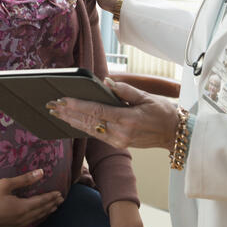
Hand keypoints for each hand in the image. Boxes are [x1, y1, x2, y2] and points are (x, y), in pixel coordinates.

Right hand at [0, 169, 63, 226]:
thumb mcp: (5, 184)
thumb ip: (24, 179)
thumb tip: (41, 172)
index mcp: (22, 207)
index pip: (42, 202)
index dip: (51, 197)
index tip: (60, 193)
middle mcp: (22, 219)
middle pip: (41, 211)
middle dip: (52, 204)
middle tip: (61, 199)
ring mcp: (16, 225)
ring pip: (36, 219)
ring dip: (46, 212)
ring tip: (53, 208)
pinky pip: (29, 224)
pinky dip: (37, 219)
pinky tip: (37, 217)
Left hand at [48, 79, 177, 150]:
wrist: (174, 134)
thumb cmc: (163, 112)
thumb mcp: (147, 97)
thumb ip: (125, 90)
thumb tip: (106, 82)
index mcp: (128, 119)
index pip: (96, 111)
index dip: (77, 106)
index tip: (62, 100)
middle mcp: (121, 133)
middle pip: (89, 122)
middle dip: (68, 114)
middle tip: (52, 106)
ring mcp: (119, 141)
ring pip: (90, 130)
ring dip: (72, 121)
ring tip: (57, 114)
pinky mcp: (119, 144)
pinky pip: (96, 135)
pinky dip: (82, 127)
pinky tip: (72, 122)